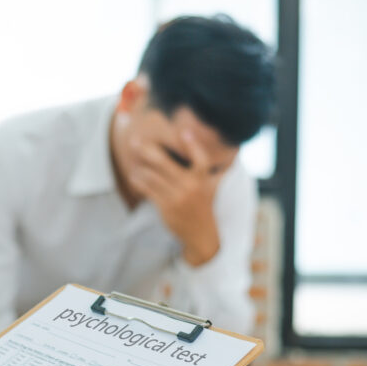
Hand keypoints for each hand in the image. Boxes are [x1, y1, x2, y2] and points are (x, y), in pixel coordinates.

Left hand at [129, 132, 223, 265]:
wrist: (201, 234)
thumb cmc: (204, 205)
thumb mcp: (212, 186)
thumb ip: (215, 169)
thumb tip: (233, 150)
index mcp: (203, 179)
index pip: (200, 159)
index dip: (193, 145)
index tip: (185, 132)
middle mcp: (191, 187)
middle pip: (165, 163)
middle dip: (148, 150)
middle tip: (135, 140)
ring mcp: (177, 197)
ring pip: (152, 176)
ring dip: (140, 166)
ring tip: (133, 158)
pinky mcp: (166, 207)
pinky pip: (148, 190)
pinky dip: (138, 181)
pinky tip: (134, 175)